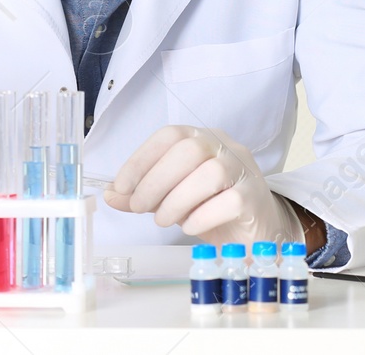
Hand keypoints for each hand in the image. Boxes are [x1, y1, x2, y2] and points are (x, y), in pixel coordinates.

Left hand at [104, 126, 303, 246]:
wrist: (254, 230)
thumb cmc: (212, 207)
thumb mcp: (172, 198)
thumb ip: (144, 195)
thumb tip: (110, 195)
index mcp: (204, 139)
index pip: (170, 135)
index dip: (141, 159)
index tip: (121, 187)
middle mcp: (226, 148)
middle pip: (189, 150)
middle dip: (156, 181)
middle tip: (139, 208)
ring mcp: (244, 171)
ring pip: (210, 174)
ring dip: (177, 200)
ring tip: (163, 220)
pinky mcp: (254, 199)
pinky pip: (228, 201)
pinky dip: (201, 216)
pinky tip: (189, 227)